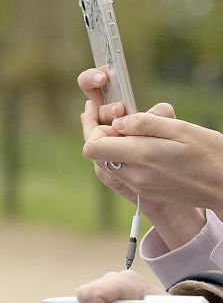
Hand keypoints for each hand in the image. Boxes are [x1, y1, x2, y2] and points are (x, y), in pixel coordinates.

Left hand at [78, 69, 207, 246]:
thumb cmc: (210, 153)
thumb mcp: (181, 129)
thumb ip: (145, 124)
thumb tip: (117, 122)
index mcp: (141, 156)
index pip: (92, 147)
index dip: (92, 128)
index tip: (99, 112)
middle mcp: (134, 175)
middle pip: (97, 155)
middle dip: (101, 134)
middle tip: (116, 116)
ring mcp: (138, 185)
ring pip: (108, 164)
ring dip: (112, 146)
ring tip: (131, 128)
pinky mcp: (144, 191)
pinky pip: (122, 172)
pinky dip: (123, 157)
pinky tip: (141, 144)